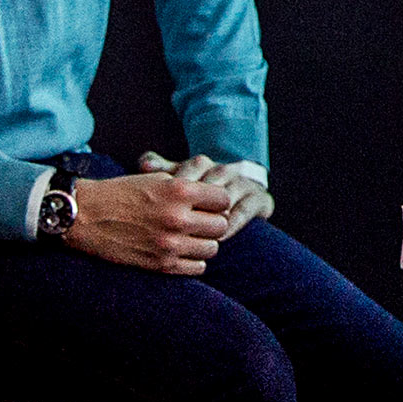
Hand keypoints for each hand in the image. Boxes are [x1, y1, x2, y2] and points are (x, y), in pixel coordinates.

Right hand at [65, 170, 242, 276]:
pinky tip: (181, 251)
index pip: (223, 199)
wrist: (86, 216)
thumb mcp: (157, 179)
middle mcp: (178, 218)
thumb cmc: (122, 193)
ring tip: (189, 237)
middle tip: (199, 221)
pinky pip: (197, 268)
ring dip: (203, 242)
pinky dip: (193, 261)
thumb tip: (216, 197)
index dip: (216, 201)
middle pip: (221, 226)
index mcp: (179, 191)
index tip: (207, 203)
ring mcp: (170, 244)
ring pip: (212, 248)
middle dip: (212, 222)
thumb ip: (188, 186)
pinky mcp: (160, 265)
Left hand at [146, 152, 274, 233]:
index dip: (176, 190)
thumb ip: (162, 171)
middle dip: (193, 205)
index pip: (188, 172)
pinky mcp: (259, 199)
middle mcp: (224, 170)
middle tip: (175, 226)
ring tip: (196, 235)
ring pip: (226, 197)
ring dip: (212, 216)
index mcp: (202, 163)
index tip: (160, 208)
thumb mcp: (179, 179)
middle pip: (208, 185)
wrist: (240, 190)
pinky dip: (232, 225)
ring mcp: (243, 183)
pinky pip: (244, 211)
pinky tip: (219, 238)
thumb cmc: (199, 189)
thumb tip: (144, 163)